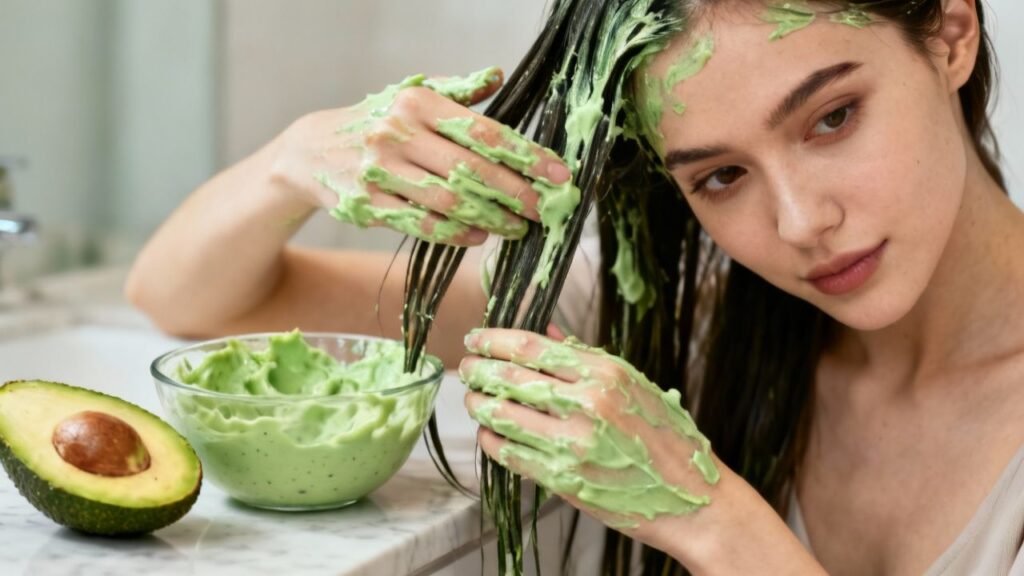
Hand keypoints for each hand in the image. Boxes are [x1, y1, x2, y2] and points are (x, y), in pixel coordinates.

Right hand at [270, 67, 571, 245]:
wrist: (310, 152)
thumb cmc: (376, 121)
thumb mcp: (410, 95)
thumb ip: (457, 90)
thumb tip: (498, 75)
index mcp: (417, 102)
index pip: (484, 131)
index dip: (526, 155)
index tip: (558, 173)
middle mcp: (398, 132)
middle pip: (471, 170)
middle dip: (515, 193)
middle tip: (545, 209)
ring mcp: (380, 170)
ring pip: (449, 201)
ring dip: (490, 218)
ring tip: (517, 226)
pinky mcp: (367, 203)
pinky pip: (421, 223)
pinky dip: (454, 232)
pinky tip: (478, 236)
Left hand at [459, 328, 720, 550]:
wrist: (694, 500)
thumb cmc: (668, 439)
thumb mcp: (635, 385)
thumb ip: (586, 358)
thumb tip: (544, 330)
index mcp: (606, 374)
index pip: (533, 348)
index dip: (495, 340)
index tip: (476, 338)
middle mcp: (588, 405)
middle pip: (511, 378)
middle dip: (479, 370)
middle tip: (466, 367)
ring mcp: (574, 445)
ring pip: (504, 416)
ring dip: (479, 405)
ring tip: (473, 398)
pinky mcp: (565, 480)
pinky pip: (511, 455)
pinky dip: (492, 442)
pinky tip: (488, 434)